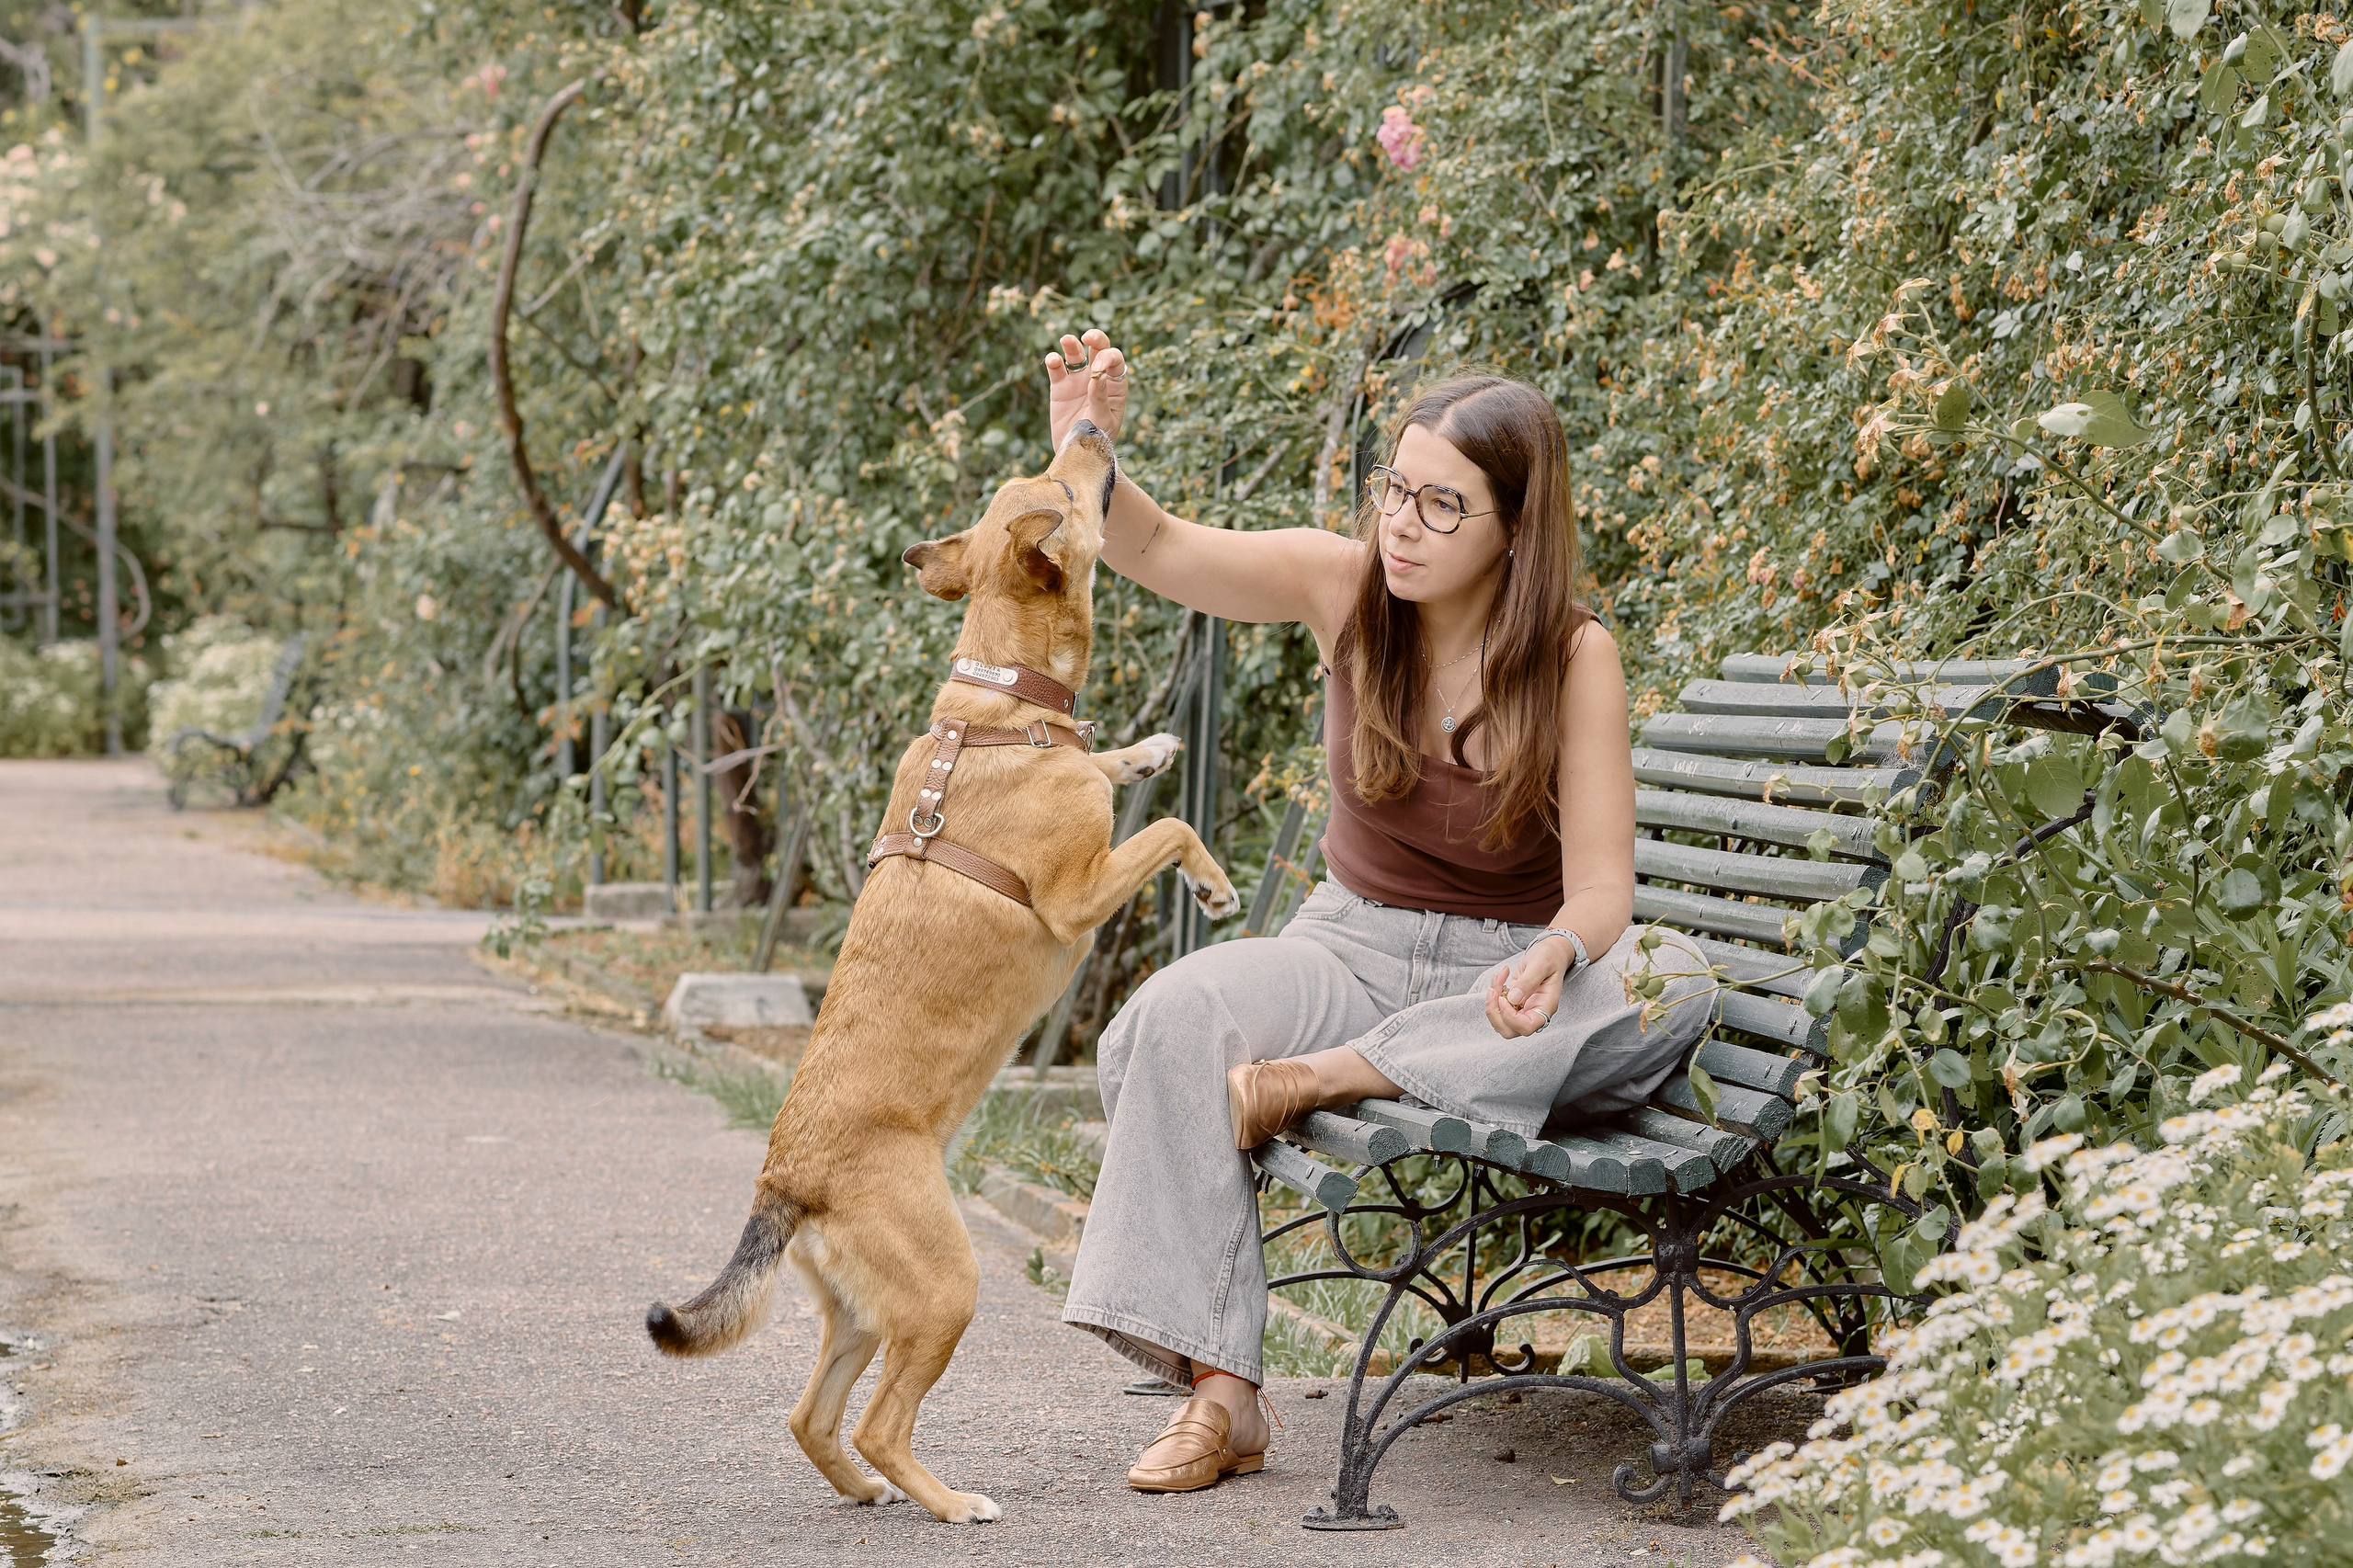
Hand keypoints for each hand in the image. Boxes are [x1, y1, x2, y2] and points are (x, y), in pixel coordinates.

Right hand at [1045, 328, 1128, 447]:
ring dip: (1072, 345)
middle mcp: (1097, 377)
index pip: (1115, 361)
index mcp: (1114, 385)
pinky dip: (1054, 361)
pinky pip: (1057, 369)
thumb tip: (1097, 374)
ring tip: (1066, 340)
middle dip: (1096, 338)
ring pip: (1076, 355)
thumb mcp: (1103, 421)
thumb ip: (1100, 398)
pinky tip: (1053, 360)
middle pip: (1098, 349)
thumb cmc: (1098, 439)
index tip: (1098, 369)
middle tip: (1088, 337)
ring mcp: (1078, 381)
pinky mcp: (1059, 387)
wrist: (1077, 455)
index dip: (1108, 358)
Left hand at [1486, 938, 1567, 1039]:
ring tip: (1498, 979)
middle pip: (1509, 1030)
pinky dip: (1494, 992)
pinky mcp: (1514, 1002)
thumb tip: (1513, 999)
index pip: (1526, 1027)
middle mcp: (1534, 1012)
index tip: (1505, 998)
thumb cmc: (1550, 957)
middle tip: (1493, 991)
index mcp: (1546, 1007)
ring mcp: (1523, 1009)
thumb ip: (1529, 981)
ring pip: (1500, 1021)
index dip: (1510, 1018)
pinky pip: (1498, 1006)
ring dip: (1491, 1002)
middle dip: (1495, 1013)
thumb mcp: (1541, 964)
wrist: (1551, 953)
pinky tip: (1501, 976)